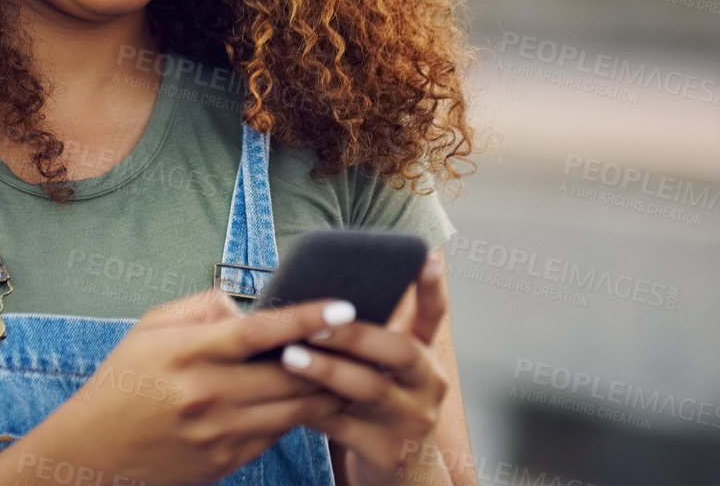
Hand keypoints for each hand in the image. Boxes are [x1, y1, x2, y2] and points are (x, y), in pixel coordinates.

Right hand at [10, 286, 354, 485]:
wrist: (93, 454)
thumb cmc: (123, 382)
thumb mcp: (149, 329)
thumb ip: (201, 309)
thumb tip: (246, 307)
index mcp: (187, 354)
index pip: (258, 332)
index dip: (305, 317)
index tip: (343, 305)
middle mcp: (207, 395)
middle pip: (289, 375)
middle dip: (331, 357)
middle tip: (365, 338)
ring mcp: (218, 434)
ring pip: (293, 409)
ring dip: (325, 389)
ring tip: (352, 369)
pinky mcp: (225, 461)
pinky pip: (277, 435)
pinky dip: (297, 416)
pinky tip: (310, 399)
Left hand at [275, 252, 450, 485]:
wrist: (401, 474)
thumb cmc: (378, 409)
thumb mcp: (386, 373)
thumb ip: (367, 340)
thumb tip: (316, 299)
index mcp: (425, 358)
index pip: (433, 315)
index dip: (432, 286)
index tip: (427, 255)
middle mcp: (427, 384)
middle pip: (401, 350)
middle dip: (356, 333)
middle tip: (316, 322)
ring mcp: (412, 419)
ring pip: (371, 388)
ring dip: (327, 370)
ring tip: (290, 356)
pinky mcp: (389, 451)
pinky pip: (346, 426)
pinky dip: (313, 409)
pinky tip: (286, 397)